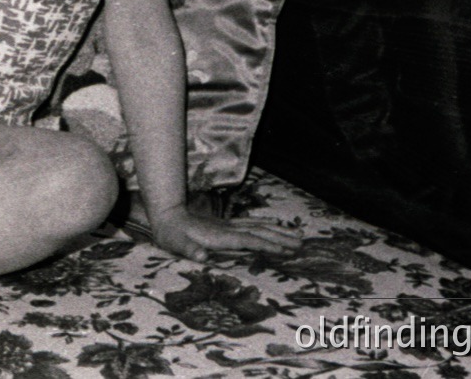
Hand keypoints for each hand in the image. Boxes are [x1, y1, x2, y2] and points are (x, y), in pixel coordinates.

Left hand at [148, 204, 302, 261]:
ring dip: (278, 230)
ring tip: (298, 234)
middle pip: (260, 232)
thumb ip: (189, 250)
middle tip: (302, 243)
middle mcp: (228, 229)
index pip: (249, 241)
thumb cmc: (171, 233)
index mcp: (221, 236)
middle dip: (281, 238)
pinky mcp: (226, 224)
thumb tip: (201, 257)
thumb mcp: (176, 243)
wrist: (167, 213)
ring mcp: (228, 225)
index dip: (267, 246)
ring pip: (259, 227)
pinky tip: (274, 225)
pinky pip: (251, 223)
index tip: (287, 251)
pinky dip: (266, 224)